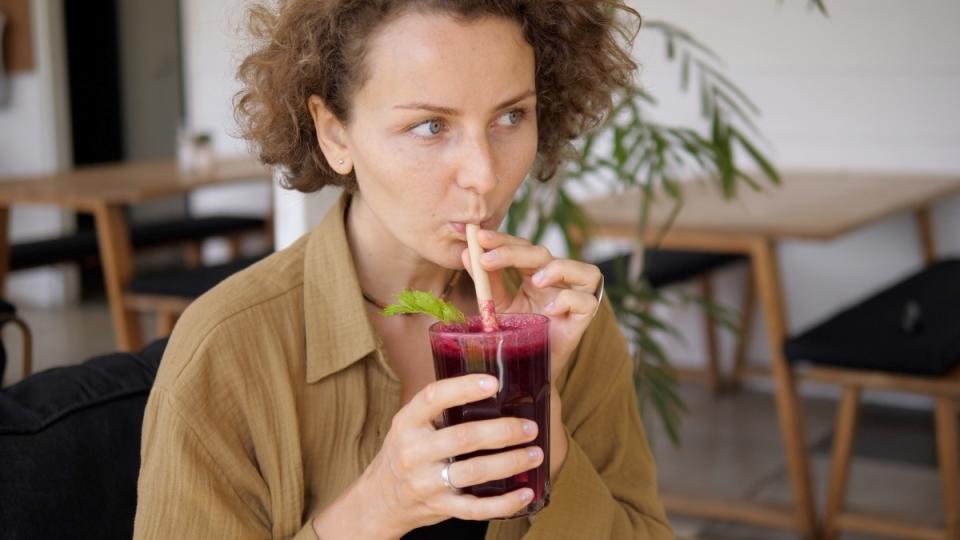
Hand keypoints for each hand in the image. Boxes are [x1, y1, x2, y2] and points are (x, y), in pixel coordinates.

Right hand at [343, 374, 543, 536]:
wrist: (381, 498)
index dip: (463, 388)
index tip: (494, 382)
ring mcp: (426, 482)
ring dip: (510, 463)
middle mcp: (414, 452)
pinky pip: (476, 508)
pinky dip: (504, 503)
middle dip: (502, 431)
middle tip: (529, 427)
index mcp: (407, 422)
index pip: (432, 398)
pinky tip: (525, 493)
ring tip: (536, 453)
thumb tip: (491, 382)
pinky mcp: (440, 507)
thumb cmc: (406, 451)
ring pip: (474, 472)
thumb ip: (440, 407)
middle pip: (463, 438)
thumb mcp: (410, 423)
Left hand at [460, 229, 601, 379]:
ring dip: (558, 269)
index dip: (503, 240)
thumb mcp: (497, 305)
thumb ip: (486, 281)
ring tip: (536, 280)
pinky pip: (587, 302)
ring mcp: (574, 298)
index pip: (522, 247)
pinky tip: (550, 309)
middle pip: (544, 254)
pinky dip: (569, 300)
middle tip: (487, 259)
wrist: (524, 371)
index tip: (479, 237)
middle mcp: (558, 281)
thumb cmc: (515, 335)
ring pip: (584, 270)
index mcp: (536, 273)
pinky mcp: (583, 319)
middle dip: (515, 252)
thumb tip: (466, 254)